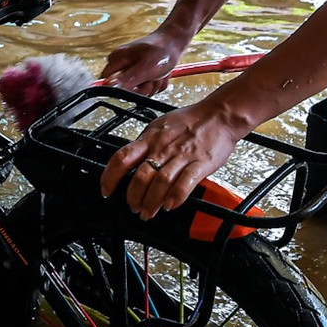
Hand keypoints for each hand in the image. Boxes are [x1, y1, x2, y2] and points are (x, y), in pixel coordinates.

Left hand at [99, 98, 246, 218]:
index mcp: (150, 138)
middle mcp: (163, 147)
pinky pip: (185, 183)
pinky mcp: (200, 163)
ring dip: (151, 202)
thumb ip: (145, 144)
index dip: (110, 177)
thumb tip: (130, 160)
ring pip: (160, 183)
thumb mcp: (160, 126)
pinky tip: (169, 205)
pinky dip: (175, 197)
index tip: (106, 190)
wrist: (219, 115)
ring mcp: (182, 156)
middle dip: (133, 197)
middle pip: (141, 176)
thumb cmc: (190, 121)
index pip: (122, 158)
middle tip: (133, 207)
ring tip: (148, 212)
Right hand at [100, 30, 185, 96]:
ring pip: (139, 92)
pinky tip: (160, 73)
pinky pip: (148, 89)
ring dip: (153, 85)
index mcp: (116, 60)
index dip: (122, 89)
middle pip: (125, 91)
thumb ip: (127, 79)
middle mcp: (121, 65)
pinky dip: (157, 84)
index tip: (137, 84)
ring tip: (158, 73)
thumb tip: (109, 87)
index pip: (107, 83)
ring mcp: (132, 71)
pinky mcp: (141, 75)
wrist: (175, 42)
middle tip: (152, 77)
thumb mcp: (145, 67)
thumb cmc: (161, 50)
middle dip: (143, 88)